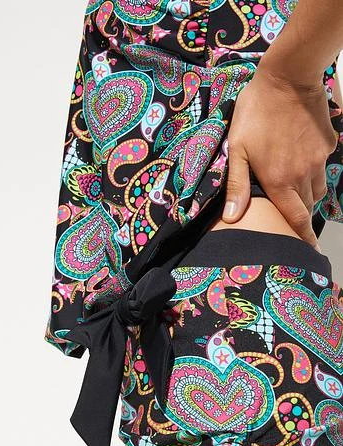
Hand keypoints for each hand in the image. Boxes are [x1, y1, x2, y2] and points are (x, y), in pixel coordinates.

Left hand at [221, 66, 338, 247]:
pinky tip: (301, 163)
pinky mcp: (328, 144)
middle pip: (308, 206)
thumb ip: (236, 185)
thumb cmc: (256, 113)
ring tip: (294, 193)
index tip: (308, 253)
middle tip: (292, 223)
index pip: (296, 219)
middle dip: (301, 217)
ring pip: (317, 188)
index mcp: (280, 181)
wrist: (288, 78)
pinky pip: (324, 167)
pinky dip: (314, 173)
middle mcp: (304, 175)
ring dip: (307, 196)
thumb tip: (232, 218)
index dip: (302, 239)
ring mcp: (319, 159)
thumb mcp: (237, 149)